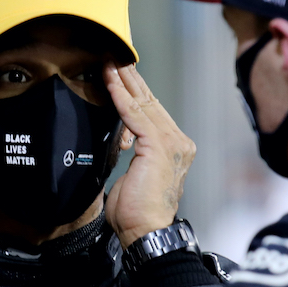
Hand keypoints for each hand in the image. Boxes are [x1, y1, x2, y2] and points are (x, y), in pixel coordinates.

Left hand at [104, 62, 195, 247]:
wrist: (145, 231)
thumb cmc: (136, 212)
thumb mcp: (134, 175)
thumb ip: (132, 153)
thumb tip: (119, 140)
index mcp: (175, 148)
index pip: (152, 112)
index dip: (136, 91)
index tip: (120, 72)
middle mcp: (179, 142)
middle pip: (151, 102)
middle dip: (131, 78)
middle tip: (114, 55)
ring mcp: (172, 142)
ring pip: (143, 103)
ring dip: (124, 80)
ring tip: (108, 61)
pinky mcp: (158, 146)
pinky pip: (134, 114)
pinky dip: (120, 96)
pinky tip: (109, 80)